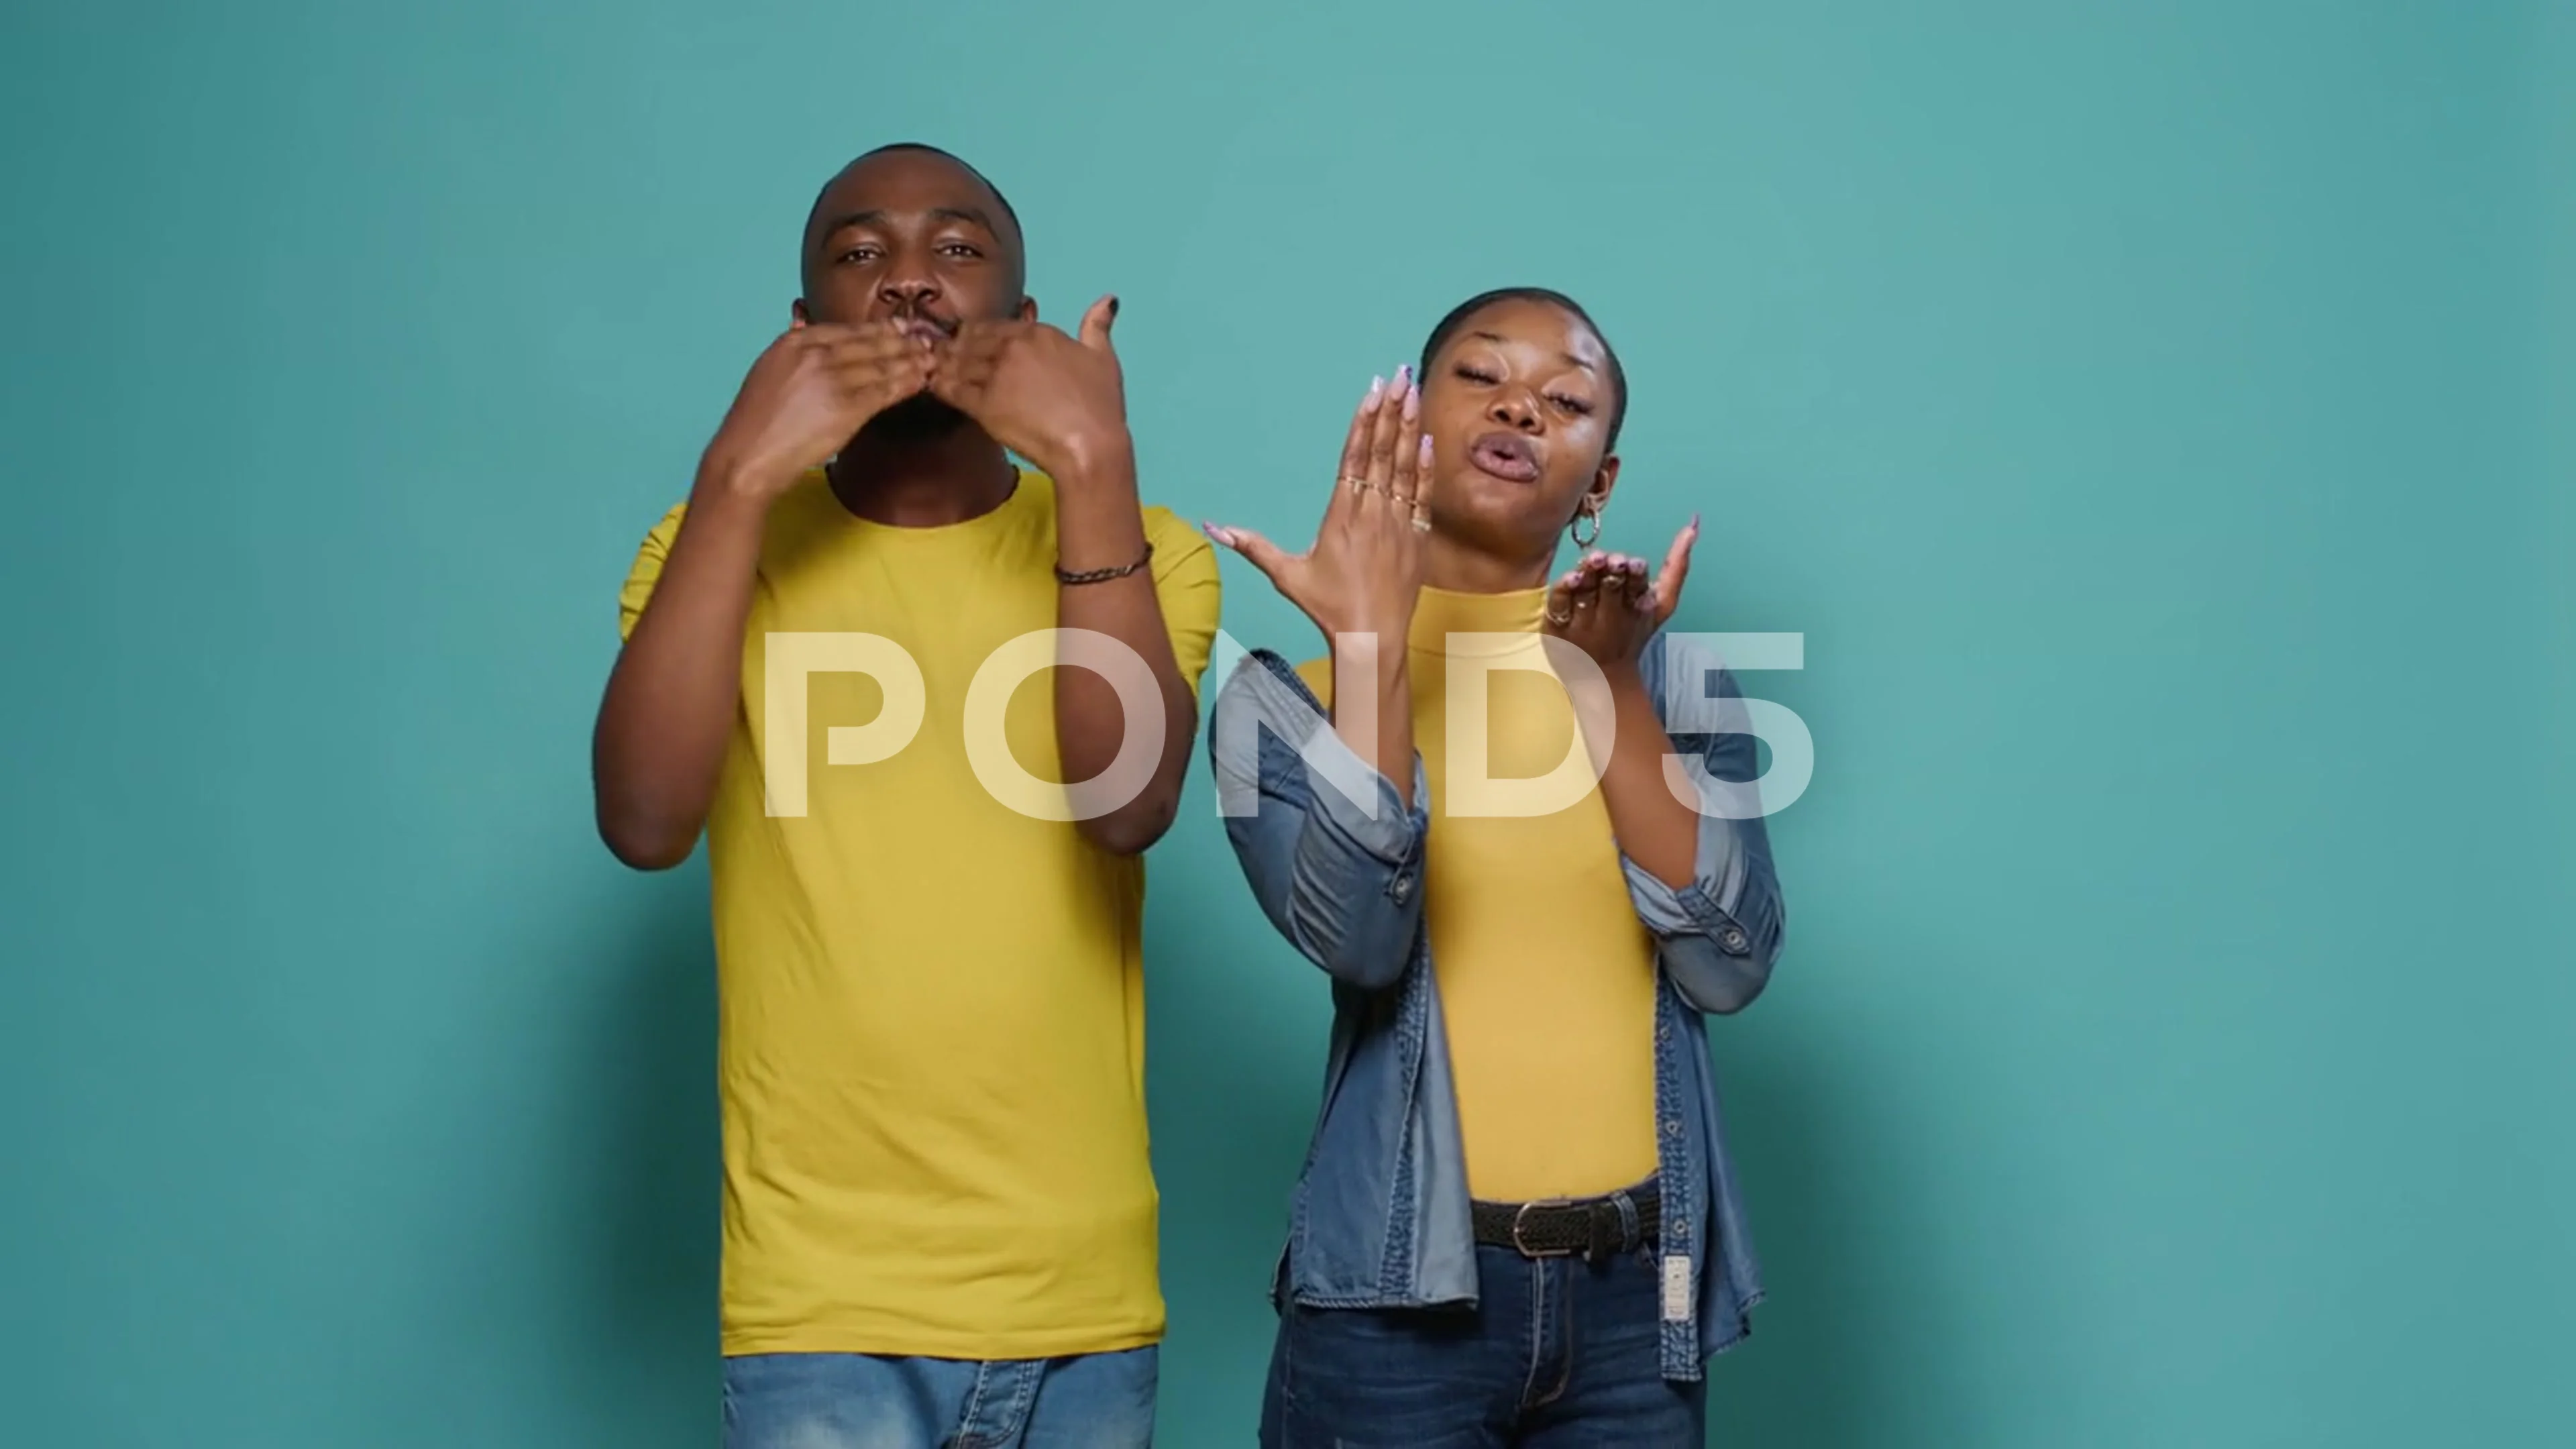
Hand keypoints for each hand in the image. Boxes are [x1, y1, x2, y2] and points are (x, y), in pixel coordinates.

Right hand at [700, 321, 934, 499]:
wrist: (747, 457)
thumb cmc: (757, 421)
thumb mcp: (769, 369)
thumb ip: (793, 347)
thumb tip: (802, 321)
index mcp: (794, 342)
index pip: (847, 329)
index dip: (879, 330)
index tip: (900, 328)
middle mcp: (815, 354)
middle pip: (870, 343)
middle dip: (902, 342)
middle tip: (928, 341)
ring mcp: (832, 380)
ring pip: (882, 365)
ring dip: (911, 361)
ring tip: (932, 360)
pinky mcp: (847, 408)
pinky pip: (885, 391)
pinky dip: (907, 384)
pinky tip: (921, 381)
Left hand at [926, 297, 1129, 480]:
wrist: (1091, 447)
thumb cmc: (1101, 406)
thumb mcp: (1104, 359)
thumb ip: (1097, 326)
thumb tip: (1107, 300)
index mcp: (1038, 333)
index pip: (994, 325)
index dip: (979, 334)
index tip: (971, 341)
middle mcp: (1013, 348)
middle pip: (970, 340)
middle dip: (956, 346)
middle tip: (943, 354)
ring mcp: (996, 375)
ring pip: (957, 362)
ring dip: (943, 364)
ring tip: (932, 368)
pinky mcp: (983, 405)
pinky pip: (952, 389)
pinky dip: (940, 386)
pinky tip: (933, 386)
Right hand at [1205, 366, 1434, 640]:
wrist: (1373, 638)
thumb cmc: (1329, 608)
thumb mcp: (1287, 575)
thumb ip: (1252, 546)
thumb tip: (1214, 527)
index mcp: (1342, 515)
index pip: (1354, 457)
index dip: (1364, 421)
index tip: (1372, 391)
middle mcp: (1373, 512)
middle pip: (1383, 452)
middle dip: (1390, 410)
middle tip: (1399, 375)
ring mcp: (1398, 523)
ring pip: (1406, 466)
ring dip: (1410, 427)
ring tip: (1414, 393)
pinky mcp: (1417, 537)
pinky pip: (1423, 494)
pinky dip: (1425, 466)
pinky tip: (1427, 440)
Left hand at [1543, 517, 1699, 672]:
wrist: (1603, 678)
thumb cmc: (1633, 634)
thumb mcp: (1661, 605)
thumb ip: (1677, 565)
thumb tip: (1693, 524)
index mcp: (1637, 607)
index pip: (1638, 587)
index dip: (1635, 576)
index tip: (1635, 564)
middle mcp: (1610, 617)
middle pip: (1611, 589)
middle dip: (1612, 573)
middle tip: (1610, 559)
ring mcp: (1583, 624)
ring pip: (1586, 595)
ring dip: (1589, 577)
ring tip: (1591, 562)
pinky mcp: (1558, 628)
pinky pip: (1559, 606)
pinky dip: (1564, 591)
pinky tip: (1569, 578)